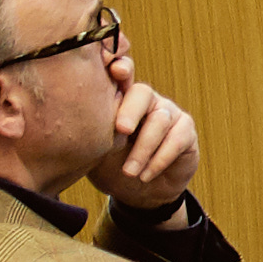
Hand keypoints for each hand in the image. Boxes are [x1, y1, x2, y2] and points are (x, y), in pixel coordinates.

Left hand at [101, 81, 206, 212]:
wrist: (138, 193)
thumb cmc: (112, 166)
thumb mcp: (96, 150)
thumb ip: (90, 130)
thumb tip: (76, 119)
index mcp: (120, 99)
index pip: (121, 75)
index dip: (121, 68)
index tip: (115, 71)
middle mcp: (146, 101)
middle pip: (142, 93)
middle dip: (130, 110)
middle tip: (121, 131)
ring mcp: (169, 113)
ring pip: (159, 120)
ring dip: (143, 149)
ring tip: (130, 172)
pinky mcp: (186, 131)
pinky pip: (177, 139)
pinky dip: (160, 159)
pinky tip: (146, 175)